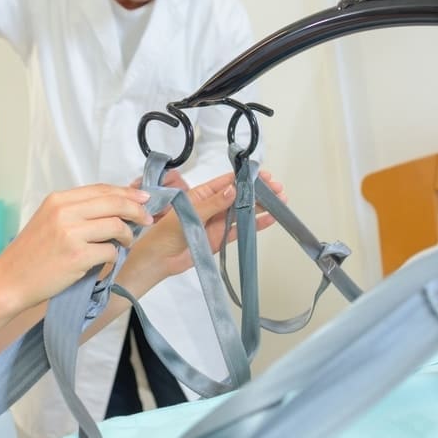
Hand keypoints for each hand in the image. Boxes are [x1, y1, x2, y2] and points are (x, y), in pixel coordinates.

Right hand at [0, 184, 153, 309]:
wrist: (10, 280)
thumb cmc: (31, 255)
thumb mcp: (49, 221)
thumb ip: (77, 211)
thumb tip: (115, 208)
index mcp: (58, 200)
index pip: (102, 189)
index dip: (127, 193)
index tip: (144, 199)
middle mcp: (64, 212)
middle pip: (114, 203)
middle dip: (137, 210)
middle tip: (147, 219)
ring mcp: (70, 233)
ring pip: (116, 225)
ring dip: (127, 235)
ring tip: (125, 243)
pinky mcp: (77, 256)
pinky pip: (110, 251)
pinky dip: (113, 256)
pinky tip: (108, 259)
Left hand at [137, 170, 284, 276]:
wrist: (158, 261)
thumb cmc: (165, 234)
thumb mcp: (188, 215)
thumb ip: (212, 204)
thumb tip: (233, 190)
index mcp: (200, 195)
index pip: (226, 182)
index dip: (245, 178)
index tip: (263, 176)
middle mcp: (211, 207)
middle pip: (239, 196)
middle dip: (258, 192)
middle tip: (277, 190)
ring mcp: (216, 223)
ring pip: (242, 212)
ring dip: (260, 207)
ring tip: (280, 202)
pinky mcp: (220, 239)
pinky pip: (240, 230)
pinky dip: (254, 225)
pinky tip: (269, 219)